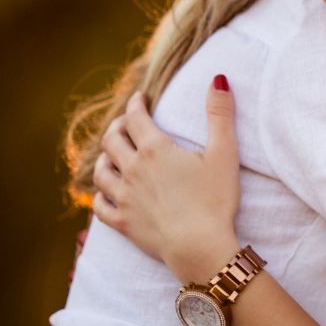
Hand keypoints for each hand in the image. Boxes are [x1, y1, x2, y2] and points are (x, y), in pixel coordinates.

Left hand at [92, 76, 241, 282]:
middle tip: (126, 123)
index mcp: (155, 149)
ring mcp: (124, 197)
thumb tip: (218, 78)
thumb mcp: (225, 153)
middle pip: (112, 140)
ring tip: (113, 154)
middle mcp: (133, 169)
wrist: (199, 246)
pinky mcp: (123, 223)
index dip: (137, 104)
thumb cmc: (215, 200)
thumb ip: (220, 114)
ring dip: (105, 158)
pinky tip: (106, 192)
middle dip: (118, 126)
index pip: (136, 117)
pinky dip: (100, 195)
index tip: (140, 98)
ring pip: (102, 171)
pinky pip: (100, 206)